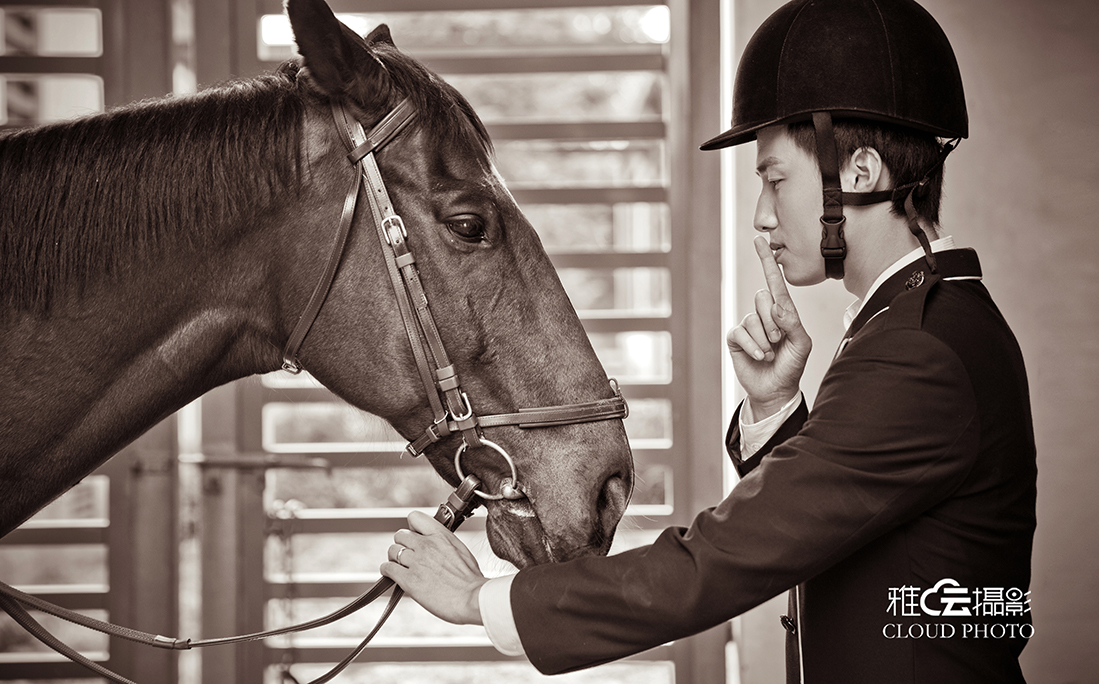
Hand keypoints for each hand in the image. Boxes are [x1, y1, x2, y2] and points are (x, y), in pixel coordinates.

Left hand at [380, 510, 487, 624]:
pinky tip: (394, 576)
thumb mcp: (460, 550)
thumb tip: (434, 543)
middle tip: (408, 556)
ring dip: (394, 559)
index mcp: (441, 535)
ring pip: (392, 551)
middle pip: (399, 535)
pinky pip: (387, 568)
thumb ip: (443, 542)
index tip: (415, 537)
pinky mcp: (408, 580)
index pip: (415, 517)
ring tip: (401, 567)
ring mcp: (416, 561)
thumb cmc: (471, 579)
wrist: (473, 599)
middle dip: (402, 545)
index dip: (412, 527)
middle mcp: (426, 545)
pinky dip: (388, 571)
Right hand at [726, 236, 812, 417]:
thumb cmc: (792, 365)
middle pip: (763, 299)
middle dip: (774, 323)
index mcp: (783, 311)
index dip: (766, 261)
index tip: (760, 240)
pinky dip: (752, 346)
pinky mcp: (736, 338)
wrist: (776, 390)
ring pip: (753, 319)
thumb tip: (777, 306)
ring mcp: (749, 325)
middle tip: (779, 341)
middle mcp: (764, 314)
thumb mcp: (802, 345)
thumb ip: (793, 323)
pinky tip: (759, 356)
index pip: (774, 281)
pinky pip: (741, 332)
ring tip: (770, 352)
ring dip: (764, 339)